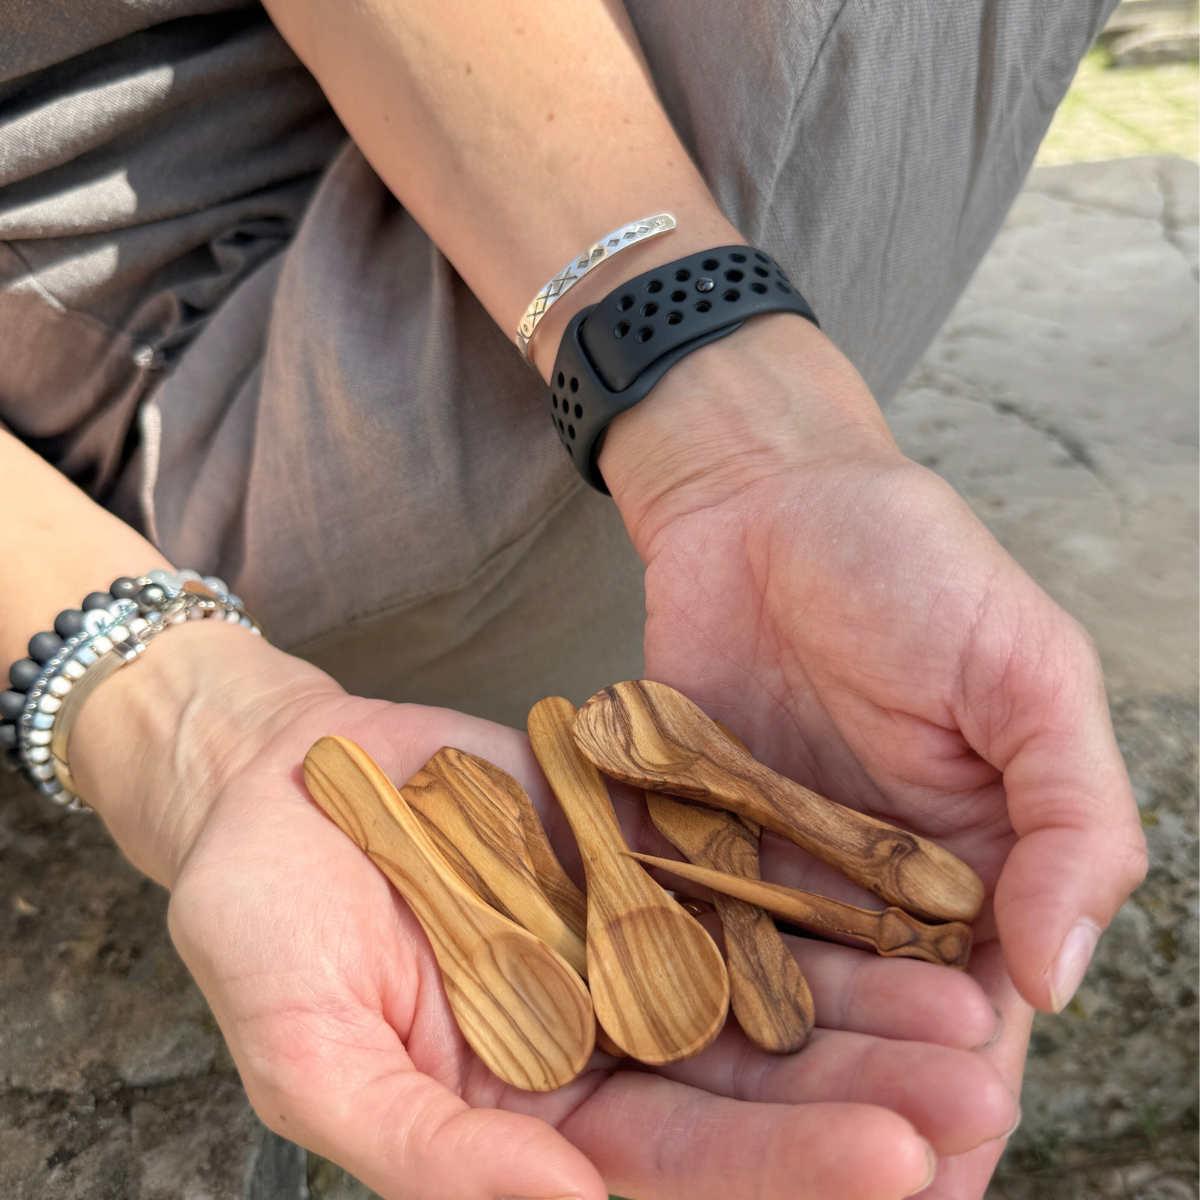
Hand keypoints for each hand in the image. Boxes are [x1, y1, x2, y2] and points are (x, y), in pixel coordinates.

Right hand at [73, 624, 1016, 1199]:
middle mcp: (595, 1032)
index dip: (779, 1172)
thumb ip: (427, 1148)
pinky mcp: (632, 842)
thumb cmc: (262, 921)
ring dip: (860, 991)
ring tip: (963, 999)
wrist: (272, 776)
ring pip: (758, 974)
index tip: (893, 1165)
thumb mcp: (309, 1051)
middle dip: (860, 1092)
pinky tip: (889, 888)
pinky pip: (727, 862)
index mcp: (530, 1112)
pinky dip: (806, 878)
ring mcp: (621, 932)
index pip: (672, 1165)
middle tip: (974, 1090)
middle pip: (744, 1080)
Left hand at [602, 313, 1148, 1196]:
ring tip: (727, 1171)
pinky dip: (663, 990)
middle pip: (863, 1031)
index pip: (978, 1010)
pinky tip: (640, 1062)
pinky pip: (674, 925)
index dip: (962, 1092)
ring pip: (766, 1002)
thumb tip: (1058, 976)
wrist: (765, 498)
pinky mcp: (682, 835)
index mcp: (973, 866)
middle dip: (853, 1116)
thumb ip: (1069, 817)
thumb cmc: (915, 568)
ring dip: (755, 1087)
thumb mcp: (1029, 676)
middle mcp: (869, 890)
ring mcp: (769, 869)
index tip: (944, 1170)